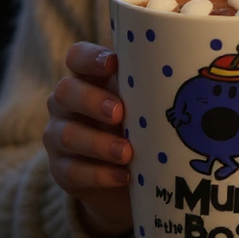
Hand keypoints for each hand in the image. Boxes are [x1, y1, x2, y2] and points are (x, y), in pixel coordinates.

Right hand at [43, 42, 133, 237]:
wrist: (129, 179)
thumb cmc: (138, 129)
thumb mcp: (142, 107)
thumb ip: (149, 89)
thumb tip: (180, 73)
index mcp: (87, 79)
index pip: (77, 58)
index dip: (90, 58)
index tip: (112, 64)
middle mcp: (65, 103)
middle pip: (66, 91)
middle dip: (92, 101)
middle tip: (120, 113)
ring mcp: (58, 136)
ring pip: (67, 134)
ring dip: (98, 143)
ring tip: (126, 152)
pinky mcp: (60, 170)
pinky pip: (72, 170)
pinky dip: (99, 174)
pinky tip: (122, 176)